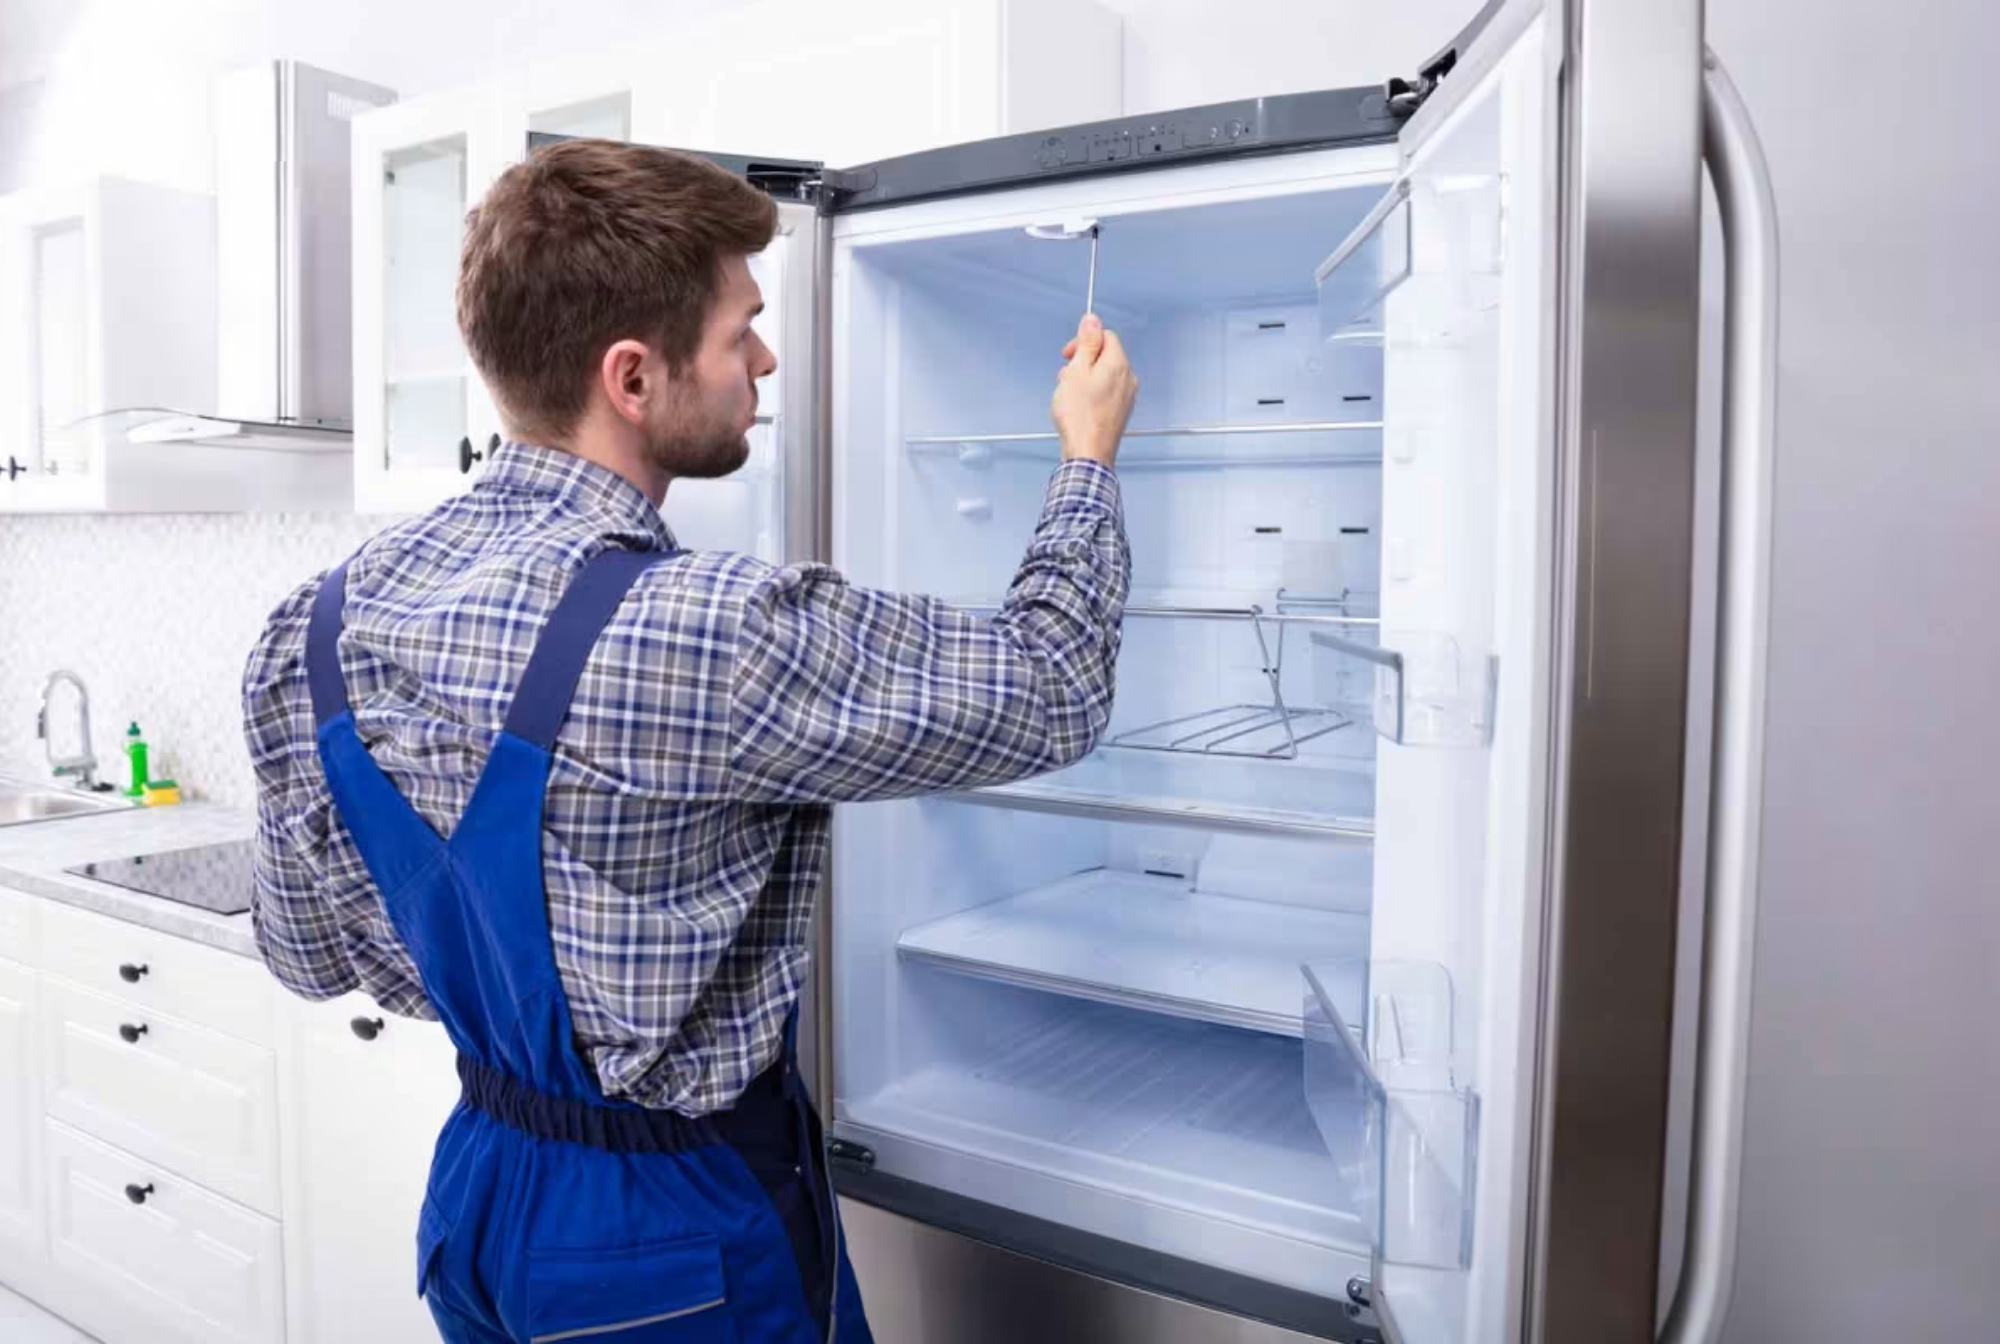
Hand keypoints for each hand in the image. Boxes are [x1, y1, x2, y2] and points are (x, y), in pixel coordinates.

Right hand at [1051, 314, 1137, 467]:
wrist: (1088, 453)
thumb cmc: (1080, 416)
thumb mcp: (1076, 371)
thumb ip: (1087, 343)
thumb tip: (1092, 321)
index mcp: (1118, 364)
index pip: (1106, 336)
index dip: (1084, 341)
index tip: (1068, 354)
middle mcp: (1128, 378)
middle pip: (1107, 355)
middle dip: (1084, 360)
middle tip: (1066, 375)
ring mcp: (1127, 396)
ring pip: (1106, 374)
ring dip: (1086, 377)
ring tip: (1070, 393)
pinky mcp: (1121, 412)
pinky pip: (1107, 392)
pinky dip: (1093, 393)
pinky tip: (1079, 406)